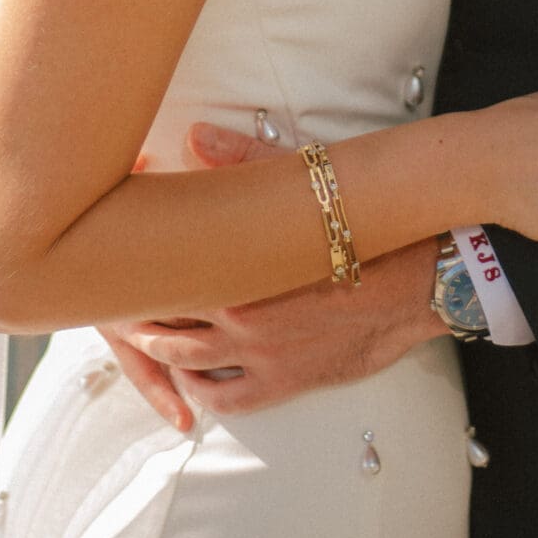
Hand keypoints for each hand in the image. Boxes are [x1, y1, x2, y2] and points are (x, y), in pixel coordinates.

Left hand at [103, 124, 444, 422]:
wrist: (422, 279)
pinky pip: (225, 400)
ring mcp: (260, 358)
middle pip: (161, 321)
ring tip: (141, 338)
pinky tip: (186, 382)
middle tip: (115, 300)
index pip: (162, 274)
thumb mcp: (302, 186)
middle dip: (136, 311)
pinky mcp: (286, 384)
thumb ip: (242, 163)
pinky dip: (197, 394)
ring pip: (184, 364)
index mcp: (234, 271)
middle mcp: (238, 320)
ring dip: (156, 354)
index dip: (134, 269)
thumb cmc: (364, 230)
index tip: (117, 258)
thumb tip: (194, 136)